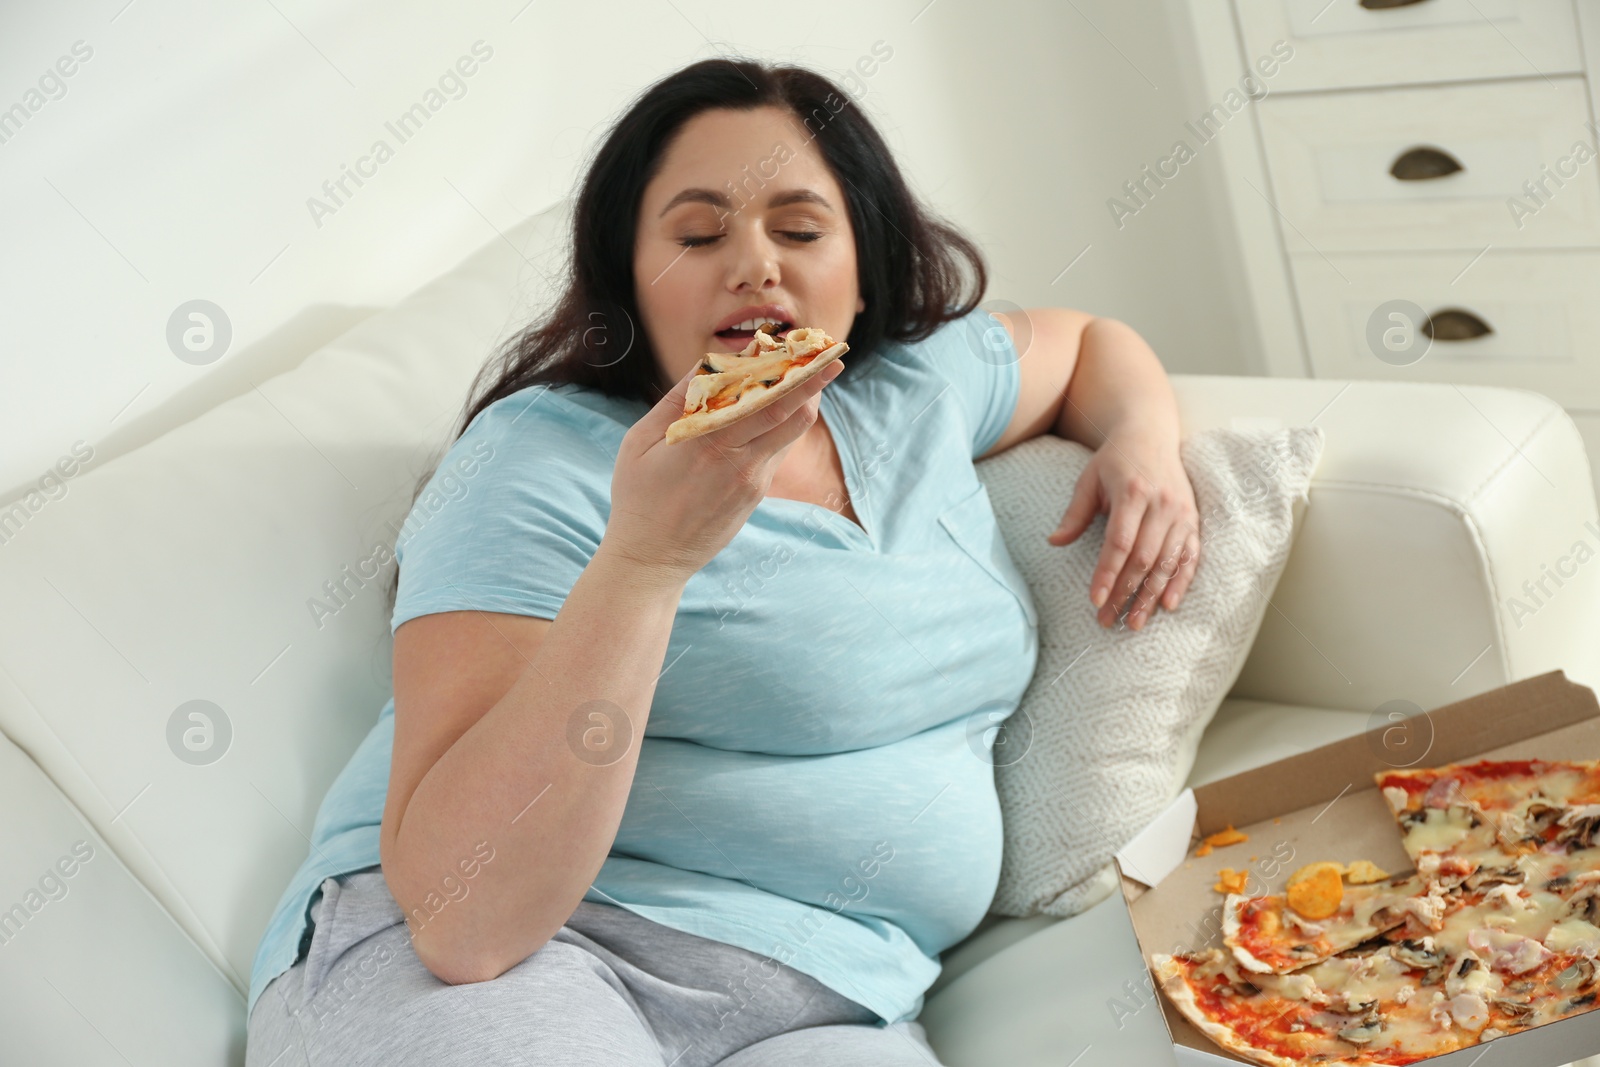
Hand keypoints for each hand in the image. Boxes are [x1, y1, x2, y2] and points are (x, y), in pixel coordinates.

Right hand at [605, 358, 844, 582]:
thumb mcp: (642, 441)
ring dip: (804, 401)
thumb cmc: (638, 496)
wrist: (652, 559)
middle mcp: (739, 461)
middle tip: (828, 352)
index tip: (807, 343)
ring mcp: (753, 481)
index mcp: (709, 442)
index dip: (791, 368)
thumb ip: (678, 401)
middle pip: (795, 414)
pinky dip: (783, 425)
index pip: (765, 397)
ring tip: (810, 372)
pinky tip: (779, 407)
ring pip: (793, 433)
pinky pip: (777, 452)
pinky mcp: (756, 496)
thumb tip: (707, 363)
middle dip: (815, 379)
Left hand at [1047, 433, 1199, 629]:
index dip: (1107, 574)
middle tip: (1108, 619)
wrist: (1150, 434)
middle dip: (1125, 593)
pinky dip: (1180, 582)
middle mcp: (1161, 505)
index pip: (1119, 543)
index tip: (1095, 600)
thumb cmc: (1114, 460)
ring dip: (1150, 596)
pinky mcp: (1193, 520)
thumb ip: (1074, 513)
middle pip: (1144, 558)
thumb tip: (1054, 542)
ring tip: (1134, 622)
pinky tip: (1167, 605)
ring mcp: (1181, 513)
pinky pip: (1190, 557)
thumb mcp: (1088, 480)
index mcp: (1132, 493)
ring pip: (1167, 562)